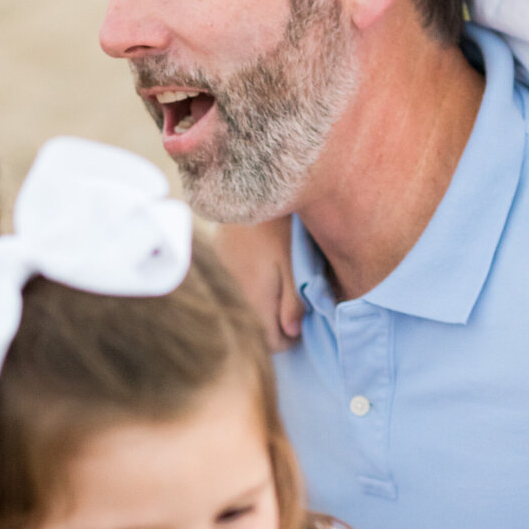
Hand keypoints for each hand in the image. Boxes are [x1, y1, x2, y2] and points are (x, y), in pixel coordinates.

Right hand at [215, 217, 303, 351]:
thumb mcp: (294, 262)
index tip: (306, 324)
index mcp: (259, 298)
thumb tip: (293, 332)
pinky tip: (266, 252)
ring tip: (286, 273)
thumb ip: (293, 298)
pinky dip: (254, 274)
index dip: (292, 338)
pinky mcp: (221, 250)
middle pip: (260, 320)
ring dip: (268, 294)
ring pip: (250, 297)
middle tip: (302, 300)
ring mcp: (226, 270)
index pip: (272, 341)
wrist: (244, 188)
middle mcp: (238, 290)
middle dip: (280, 318)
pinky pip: (240, 275)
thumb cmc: (278, 225)